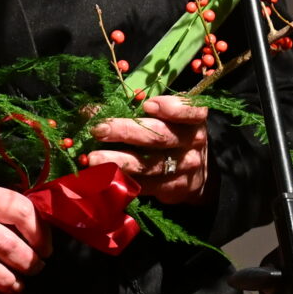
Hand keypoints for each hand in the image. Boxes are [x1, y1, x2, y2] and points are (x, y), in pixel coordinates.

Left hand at [85, 95, 210, 205]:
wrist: (199, 176)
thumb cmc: (173, 137)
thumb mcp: (168, 120)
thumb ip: (139, 111)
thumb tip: (92, 109)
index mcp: (192, 121)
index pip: (191, 112)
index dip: (172, 108)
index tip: (148, 105)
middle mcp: (191, 144)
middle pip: (159, 137)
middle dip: (126, 132)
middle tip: (99, 130)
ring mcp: (182, 169)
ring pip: (148, 164)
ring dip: (119, 161)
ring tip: (94, 158)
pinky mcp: (170, 189)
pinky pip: (144, 185)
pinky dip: (121, 179)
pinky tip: (102, 176)